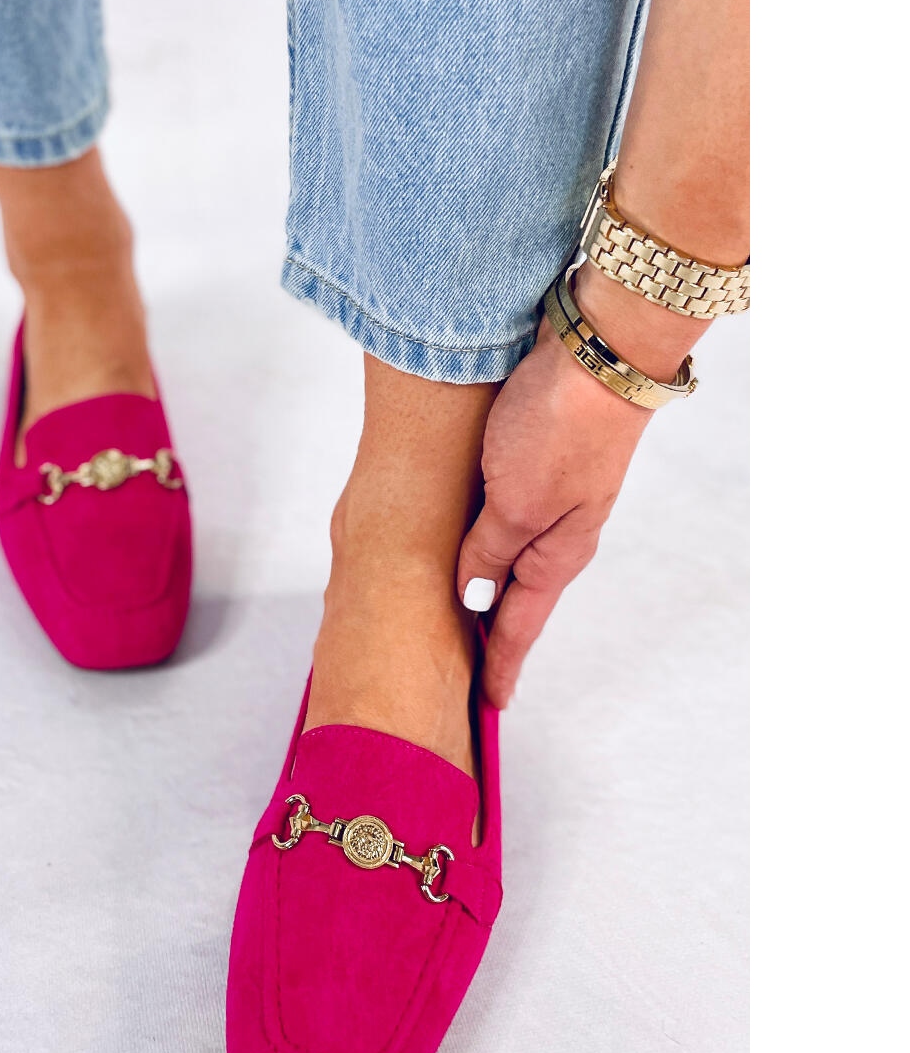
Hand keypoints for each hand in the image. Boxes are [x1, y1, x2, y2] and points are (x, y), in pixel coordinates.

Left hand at [457, 315, 653, 708]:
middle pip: (514, 596)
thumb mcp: (515, 503)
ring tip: (454, 617)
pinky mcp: (537, 460)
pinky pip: (501, 516)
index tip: (489, 707)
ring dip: (481, 586)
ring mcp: (548, 495)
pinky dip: (479, 540)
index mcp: (557, 553)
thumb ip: (489, 553)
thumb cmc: (561, 426)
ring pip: (505, 556)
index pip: (520, 626)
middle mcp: (556, 530)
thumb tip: (473, 599)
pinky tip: (461, 543)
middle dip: (490, 635)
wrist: (598, 346)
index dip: (501, 667)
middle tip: (463, 671)